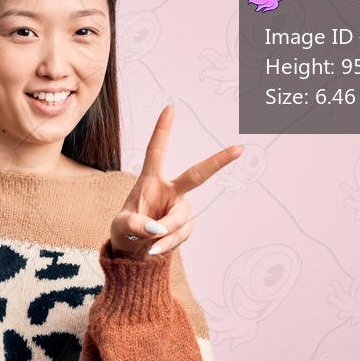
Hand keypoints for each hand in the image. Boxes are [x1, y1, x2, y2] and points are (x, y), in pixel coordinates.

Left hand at [111, 105, 242, 260]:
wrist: (135, 253)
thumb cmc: (125, 231)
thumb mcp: (121, 227)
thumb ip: (135, 224)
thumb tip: (156, 228)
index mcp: (151, 180)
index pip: (156, 151)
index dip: (163, 129)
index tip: (170, 108)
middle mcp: (170, 190)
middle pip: (197, 174)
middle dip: (218, 161)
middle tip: (239, 149)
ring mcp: (181, 208)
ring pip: (180, 217)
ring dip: (166, 232)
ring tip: (149, 244)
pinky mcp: (187, 226)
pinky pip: (181, 234)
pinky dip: (167, 243)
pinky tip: (154, 249)